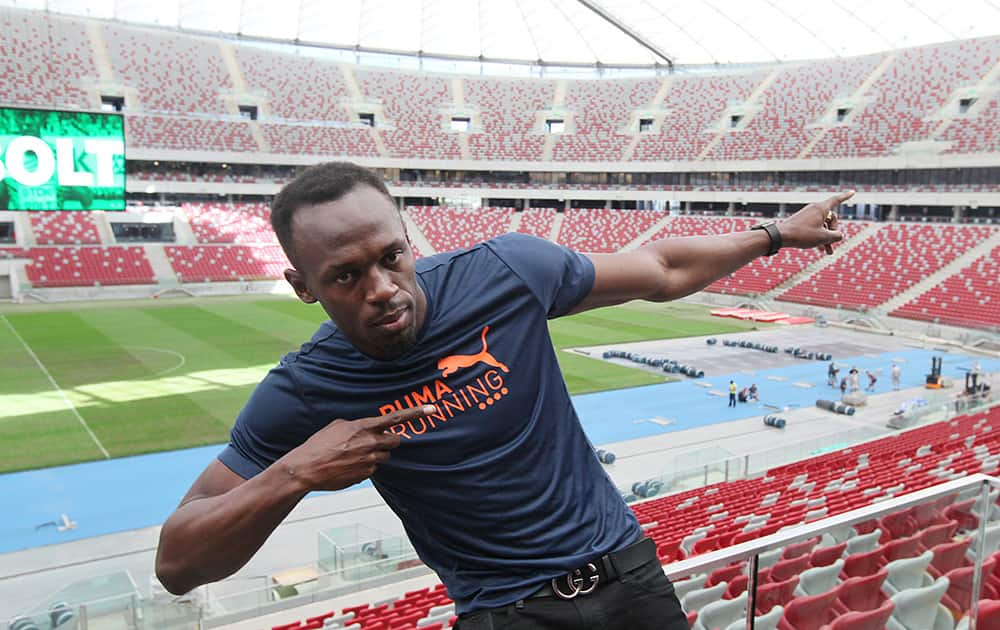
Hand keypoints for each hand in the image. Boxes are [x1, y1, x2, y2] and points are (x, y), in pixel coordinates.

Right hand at [280, 405, 435, 491]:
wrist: (307, 468)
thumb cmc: (319, 445)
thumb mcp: (336, 426)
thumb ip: (356, 425)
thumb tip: (364, 429)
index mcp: (364, 427)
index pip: (396, 418)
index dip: (416, 414)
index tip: (432, 409)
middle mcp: (371, 443)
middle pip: (395, 441)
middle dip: (389, 441)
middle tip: (375, 442)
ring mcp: (370, 461)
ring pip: (384, 457)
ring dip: (375, 455)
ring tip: (353, 455)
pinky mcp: (366, 475)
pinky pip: (372, 469)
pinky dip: (364, 467)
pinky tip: (347, 466)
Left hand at [778, 191, 853, 253]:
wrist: (780, 236)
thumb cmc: (802, 235)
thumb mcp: (823, 237)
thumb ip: (836, 236)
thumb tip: (838, 235)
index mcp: (821, 208)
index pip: (836, 200)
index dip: (845, 197)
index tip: (853, 192)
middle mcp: (814, 209)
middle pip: (831, 219)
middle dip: (833, 233)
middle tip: (830, 246)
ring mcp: (807, 215)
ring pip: (822, 226)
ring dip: (826, 238)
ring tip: (827, 252)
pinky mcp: (801, 222)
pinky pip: (814, 228)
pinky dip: (818, 237)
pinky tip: (819, 249)